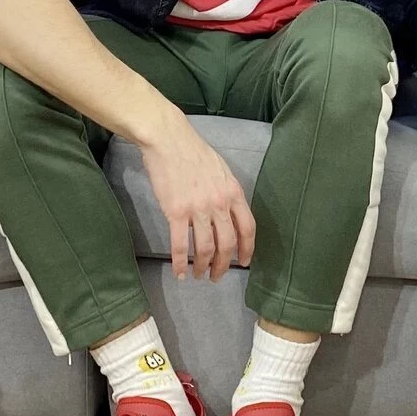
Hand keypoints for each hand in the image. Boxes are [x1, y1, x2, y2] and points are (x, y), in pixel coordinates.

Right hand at [140, 113, 255, 281]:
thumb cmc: (193, 152)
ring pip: (205, 248)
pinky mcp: (175, 212)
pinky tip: (179, 273)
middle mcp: (219, 204)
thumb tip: (230, 214)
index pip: (248, 228)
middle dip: (223, 265)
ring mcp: (198, 209)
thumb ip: (228, 193)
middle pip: (227, 243)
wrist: (168, 139)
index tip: (244, 262)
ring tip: (199, 275)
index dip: (247, 249)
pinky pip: (180, 245)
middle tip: (217, 276)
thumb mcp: (222, 171)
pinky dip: (180, 263)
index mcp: (233, 192)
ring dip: (203, 267)